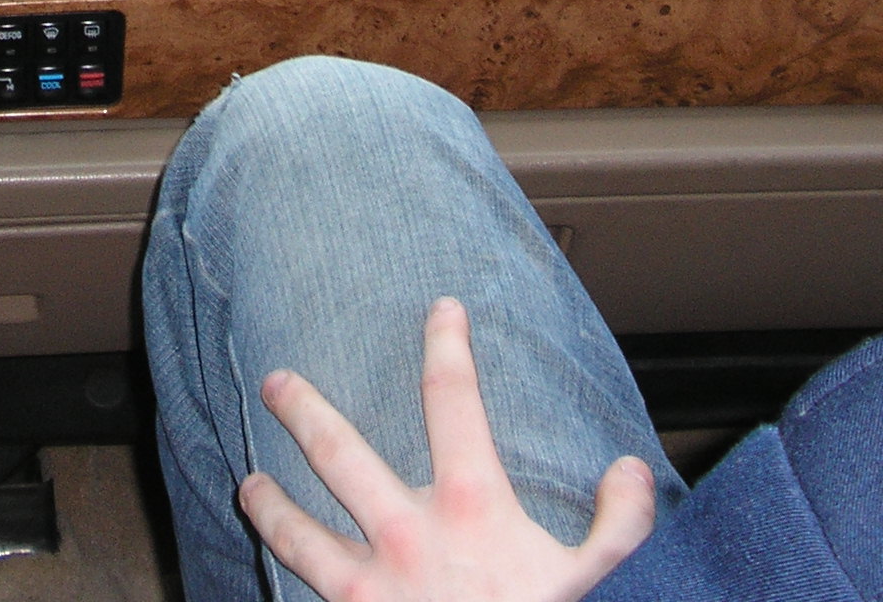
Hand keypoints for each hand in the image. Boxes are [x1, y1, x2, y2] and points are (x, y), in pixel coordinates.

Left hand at [239, 297, 655, 601]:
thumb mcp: (602, 578)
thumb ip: (621, 522)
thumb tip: (631, 468)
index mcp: (469, 507)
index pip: (453, 399)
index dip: (447, 344)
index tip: (440, 310)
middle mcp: (405, 537)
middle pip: (338, 452)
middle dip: (301, 410)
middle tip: (274, 382)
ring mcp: (368, 590)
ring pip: (297, 535)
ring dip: (270, 505)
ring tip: (250, 484)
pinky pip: (303, 601)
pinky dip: (282, 588)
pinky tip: (268, 578)